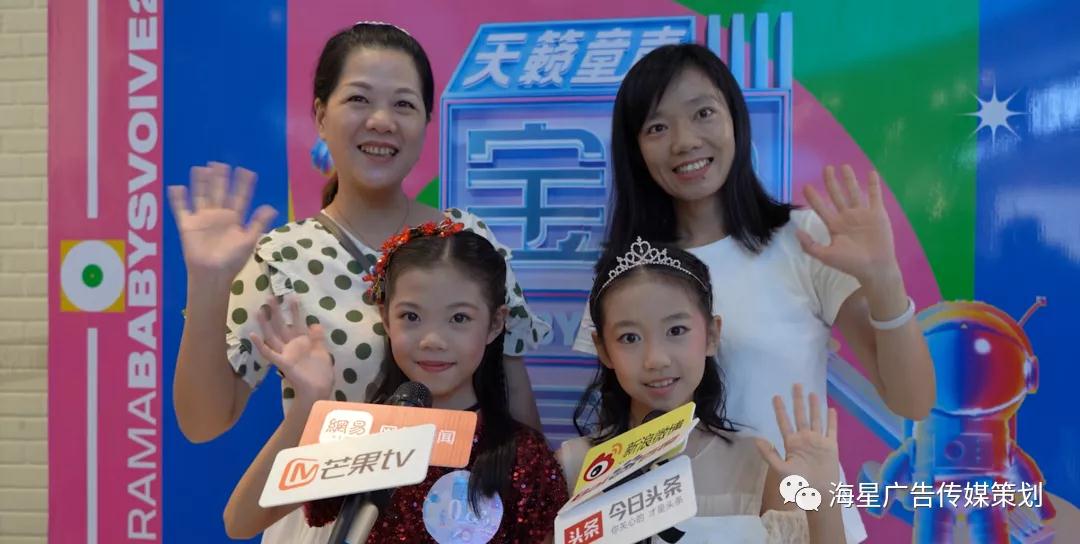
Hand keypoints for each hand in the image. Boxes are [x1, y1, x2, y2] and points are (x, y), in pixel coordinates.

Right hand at [167, 162, 277, 281]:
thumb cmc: (232, 260)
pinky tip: (176, 186)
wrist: (213, 275)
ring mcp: (202, 218)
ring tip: (201, 168)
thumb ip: (258, 223)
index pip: (240, 197)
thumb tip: (272, 207)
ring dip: (201, 183)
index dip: (244, 185)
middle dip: (220, 178)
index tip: (247, 171)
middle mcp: (218, 215)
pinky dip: (178, 199)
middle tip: (220, 163)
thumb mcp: (249, 241)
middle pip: (219, 192)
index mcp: (234, 218)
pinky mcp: (187, 225)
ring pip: (201, 195)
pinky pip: (181, 209)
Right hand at [249, 296, 333, 404]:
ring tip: (259, 310)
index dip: (295, 310)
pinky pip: (269, 353)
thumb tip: (314, 323)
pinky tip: (253, 335)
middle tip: (271, 297)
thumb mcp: (322, 351)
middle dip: (277, 312)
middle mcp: (292, 345)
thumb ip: (318, 338)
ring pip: (272, 336)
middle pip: (282, 325)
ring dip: (266, 324)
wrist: (319, 389)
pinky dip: (260, 345)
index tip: (293, 296)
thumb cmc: (321, 372)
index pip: (298, 322)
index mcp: (303, 342)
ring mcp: (285, 353)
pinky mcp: (282, 363)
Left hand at [755, 384, 839, 490]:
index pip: (784, 422)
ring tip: (812, 393)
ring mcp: (818, 441)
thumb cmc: (799, 483)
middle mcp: (804, 439)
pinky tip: (831, 409)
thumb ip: (769, 455)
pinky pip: (831, 430)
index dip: (780, 410)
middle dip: (798, 401)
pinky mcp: (831, 446)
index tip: (776, 396)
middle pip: (800, 415)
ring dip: (814, 407)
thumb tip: (756, 439)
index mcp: (792, 443)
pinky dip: (831, 421)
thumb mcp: (781, 469)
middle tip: (796, 384)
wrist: (819, 494)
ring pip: (815, 420)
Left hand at [798, 165, 899, 283]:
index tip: (806, 186)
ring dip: (850, 179)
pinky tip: (871, 173)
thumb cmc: (850, 263)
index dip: (813, 198)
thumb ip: (810, 245)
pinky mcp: (877, 214)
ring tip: (844, 166)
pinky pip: (875, 196)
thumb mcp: (826, 256)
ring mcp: (862, 214)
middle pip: (837, 195)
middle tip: (826, 168)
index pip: (821, 208)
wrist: (874, 268)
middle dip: (831, 182)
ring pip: (854, 192)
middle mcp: (847, 217)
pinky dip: (873, 185)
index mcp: (834, 225)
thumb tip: (796, 232)